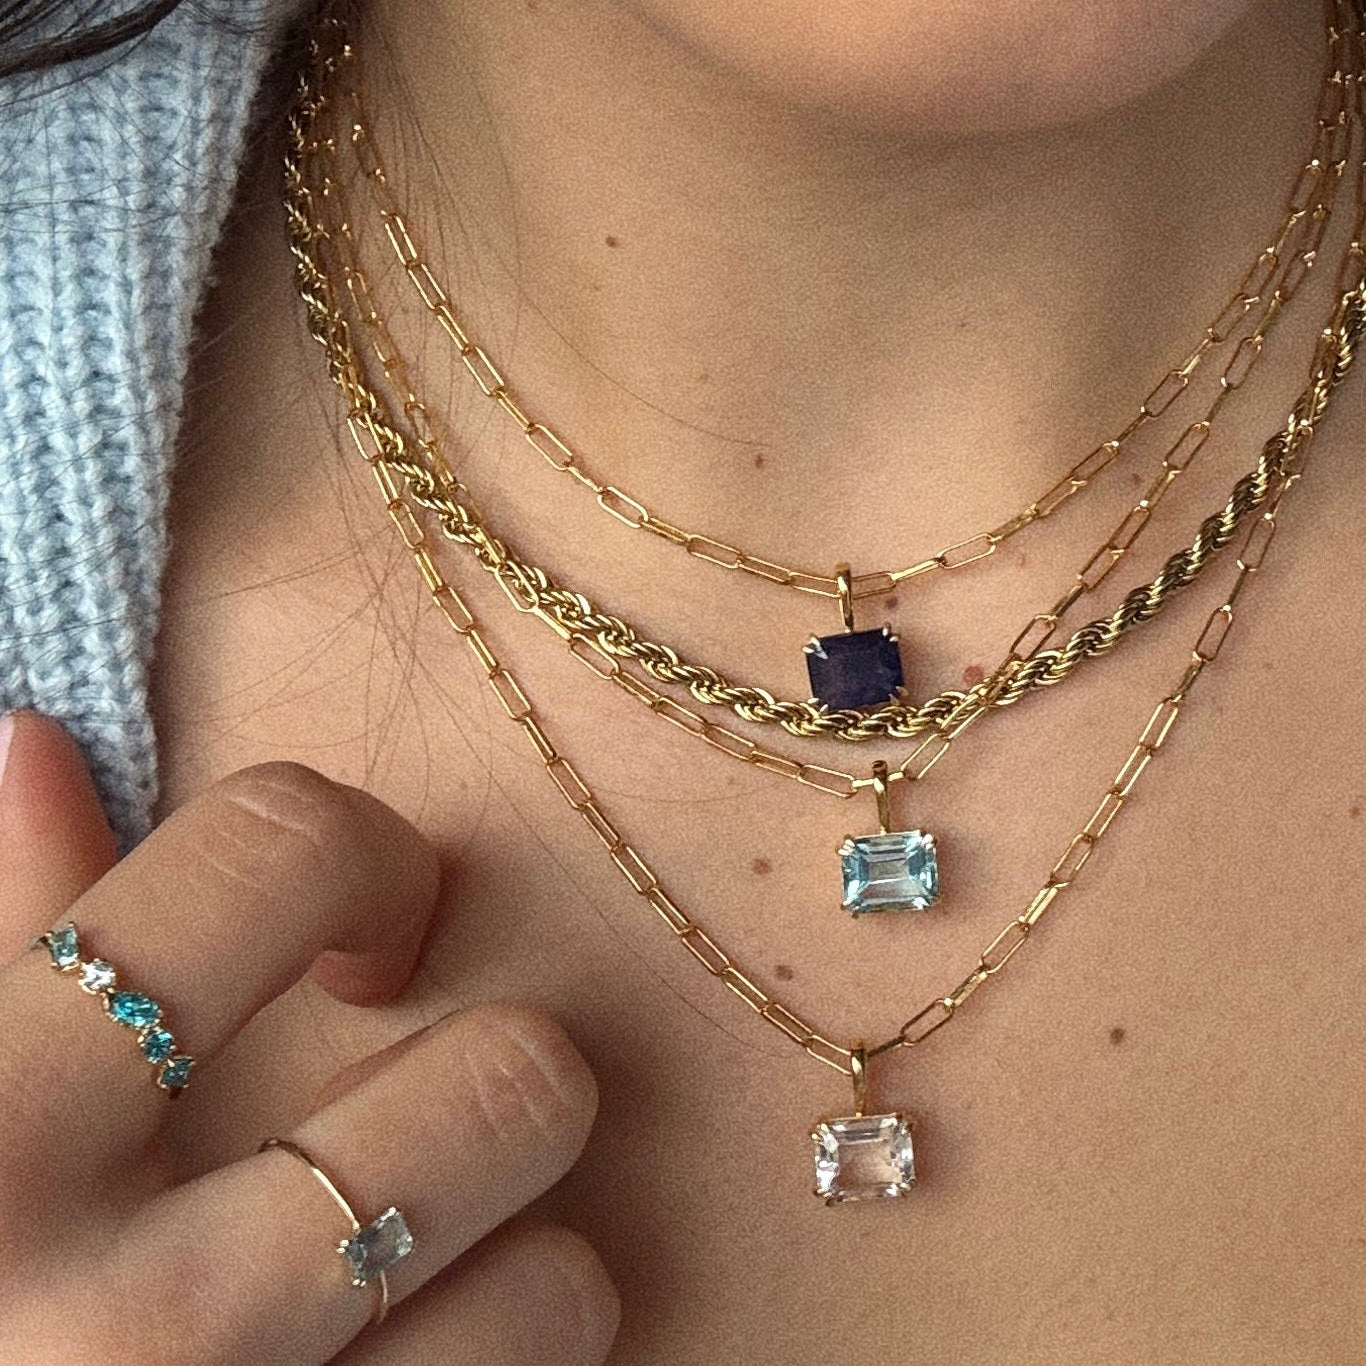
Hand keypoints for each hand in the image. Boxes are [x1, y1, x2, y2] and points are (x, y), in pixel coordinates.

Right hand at [0, 712, 619, 1365]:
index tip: (357, 925)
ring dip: (520, 1266)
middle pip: (508, 1080)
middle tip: (417, 1112)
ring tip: (406, 1278)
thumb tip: (39, 748)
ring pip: (564, 1290)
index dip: (362, 852)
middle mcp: (130, 1327)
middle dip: (494, 1071)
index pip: (276, 853)